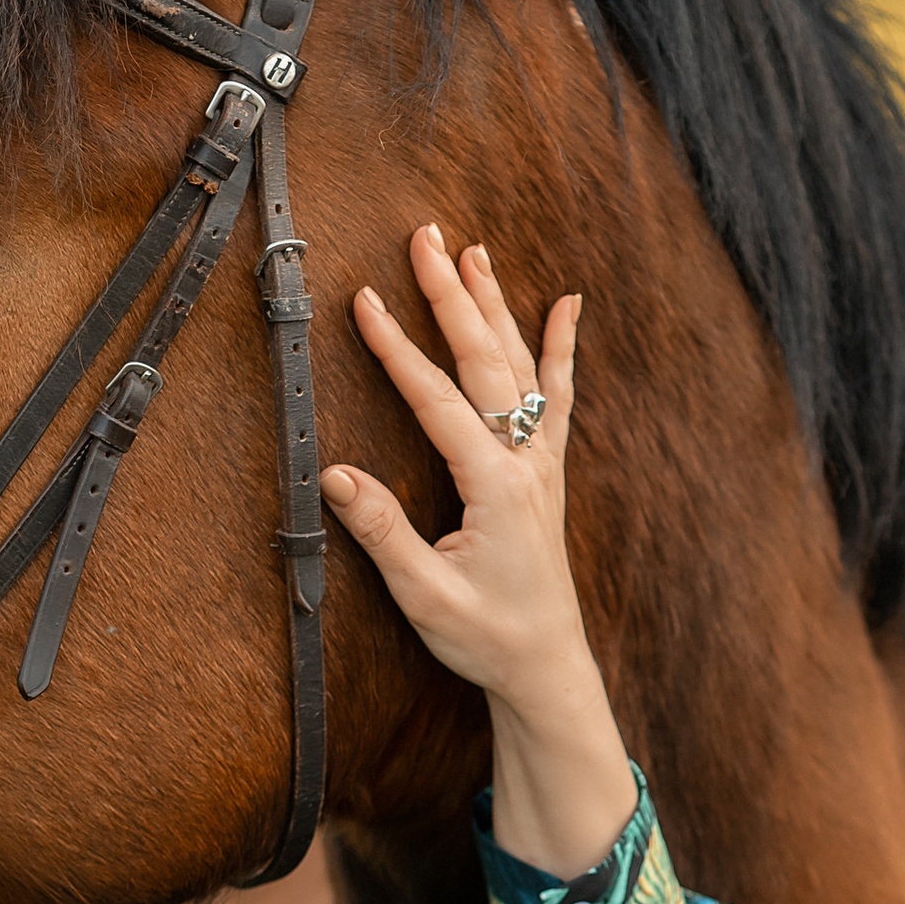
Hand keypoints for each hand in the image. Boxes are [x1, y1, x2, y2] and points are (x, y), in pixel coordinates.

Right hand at [320, 225, 636, 874]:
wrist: (545, 665)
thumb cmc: (485, 636)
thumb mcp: (424, 595)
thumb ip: (382, 532)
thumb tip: (335, 476)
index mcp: (492, 485)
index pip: (437, 399)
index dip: (399, 348)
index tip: (366, 301)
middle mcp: (524, 462)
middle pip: (484, 360)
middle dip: (452, 295)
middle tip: (426, 238)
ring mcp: (541, 463)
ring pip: (519, 365)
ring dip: (495, 305)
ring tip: (474, 251)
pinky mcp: (547, 473)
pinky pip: (558, 396)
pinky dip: (562, 347)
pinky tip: (569, 305)